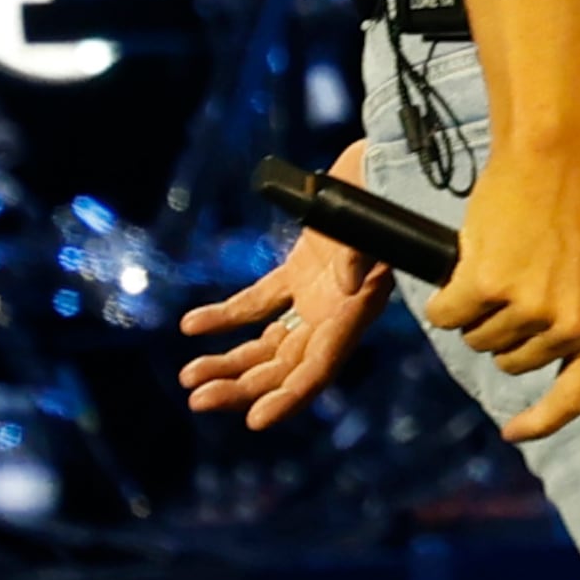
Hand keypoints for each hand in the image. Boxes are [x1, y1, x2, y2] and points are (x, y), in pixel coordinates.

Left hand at [178, 139, 395, 429]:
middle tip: (197, 399)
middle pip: (286, 364)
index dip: (290, 396)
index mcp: (356, 308)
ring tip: (188, 377)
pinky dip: (225, 317)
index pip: (321, 366)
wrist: (390, 160)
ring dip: (231, 362)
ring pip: (270, 343)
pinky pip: (259, 303)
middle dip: (243, 386)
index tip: (254, 420)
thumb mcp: (377, 221)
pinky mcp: (301, 269)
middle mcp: (337, 310)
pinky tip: (191, 328)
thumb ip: (360, 255)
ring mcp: (318, 292)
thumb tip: (344, 284)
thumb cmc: (385, 191)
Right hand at [425, 133, 579, 443]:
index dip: (542, 423)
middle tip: (518, 281)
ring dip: (477, 309)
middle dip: (503, 331)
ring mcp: (530, 308)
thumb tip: (556, 359)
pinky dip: (445, 297)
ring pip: (477, 339)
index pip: (575, 398)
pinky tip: (467, 265)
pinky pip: (446, 316)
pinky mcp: (488, 287)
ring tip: (504, 263)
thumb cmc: (573, 215)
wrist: (554, 162)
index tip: (514, 433)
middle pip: (510, 362)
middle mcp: (572, 325)